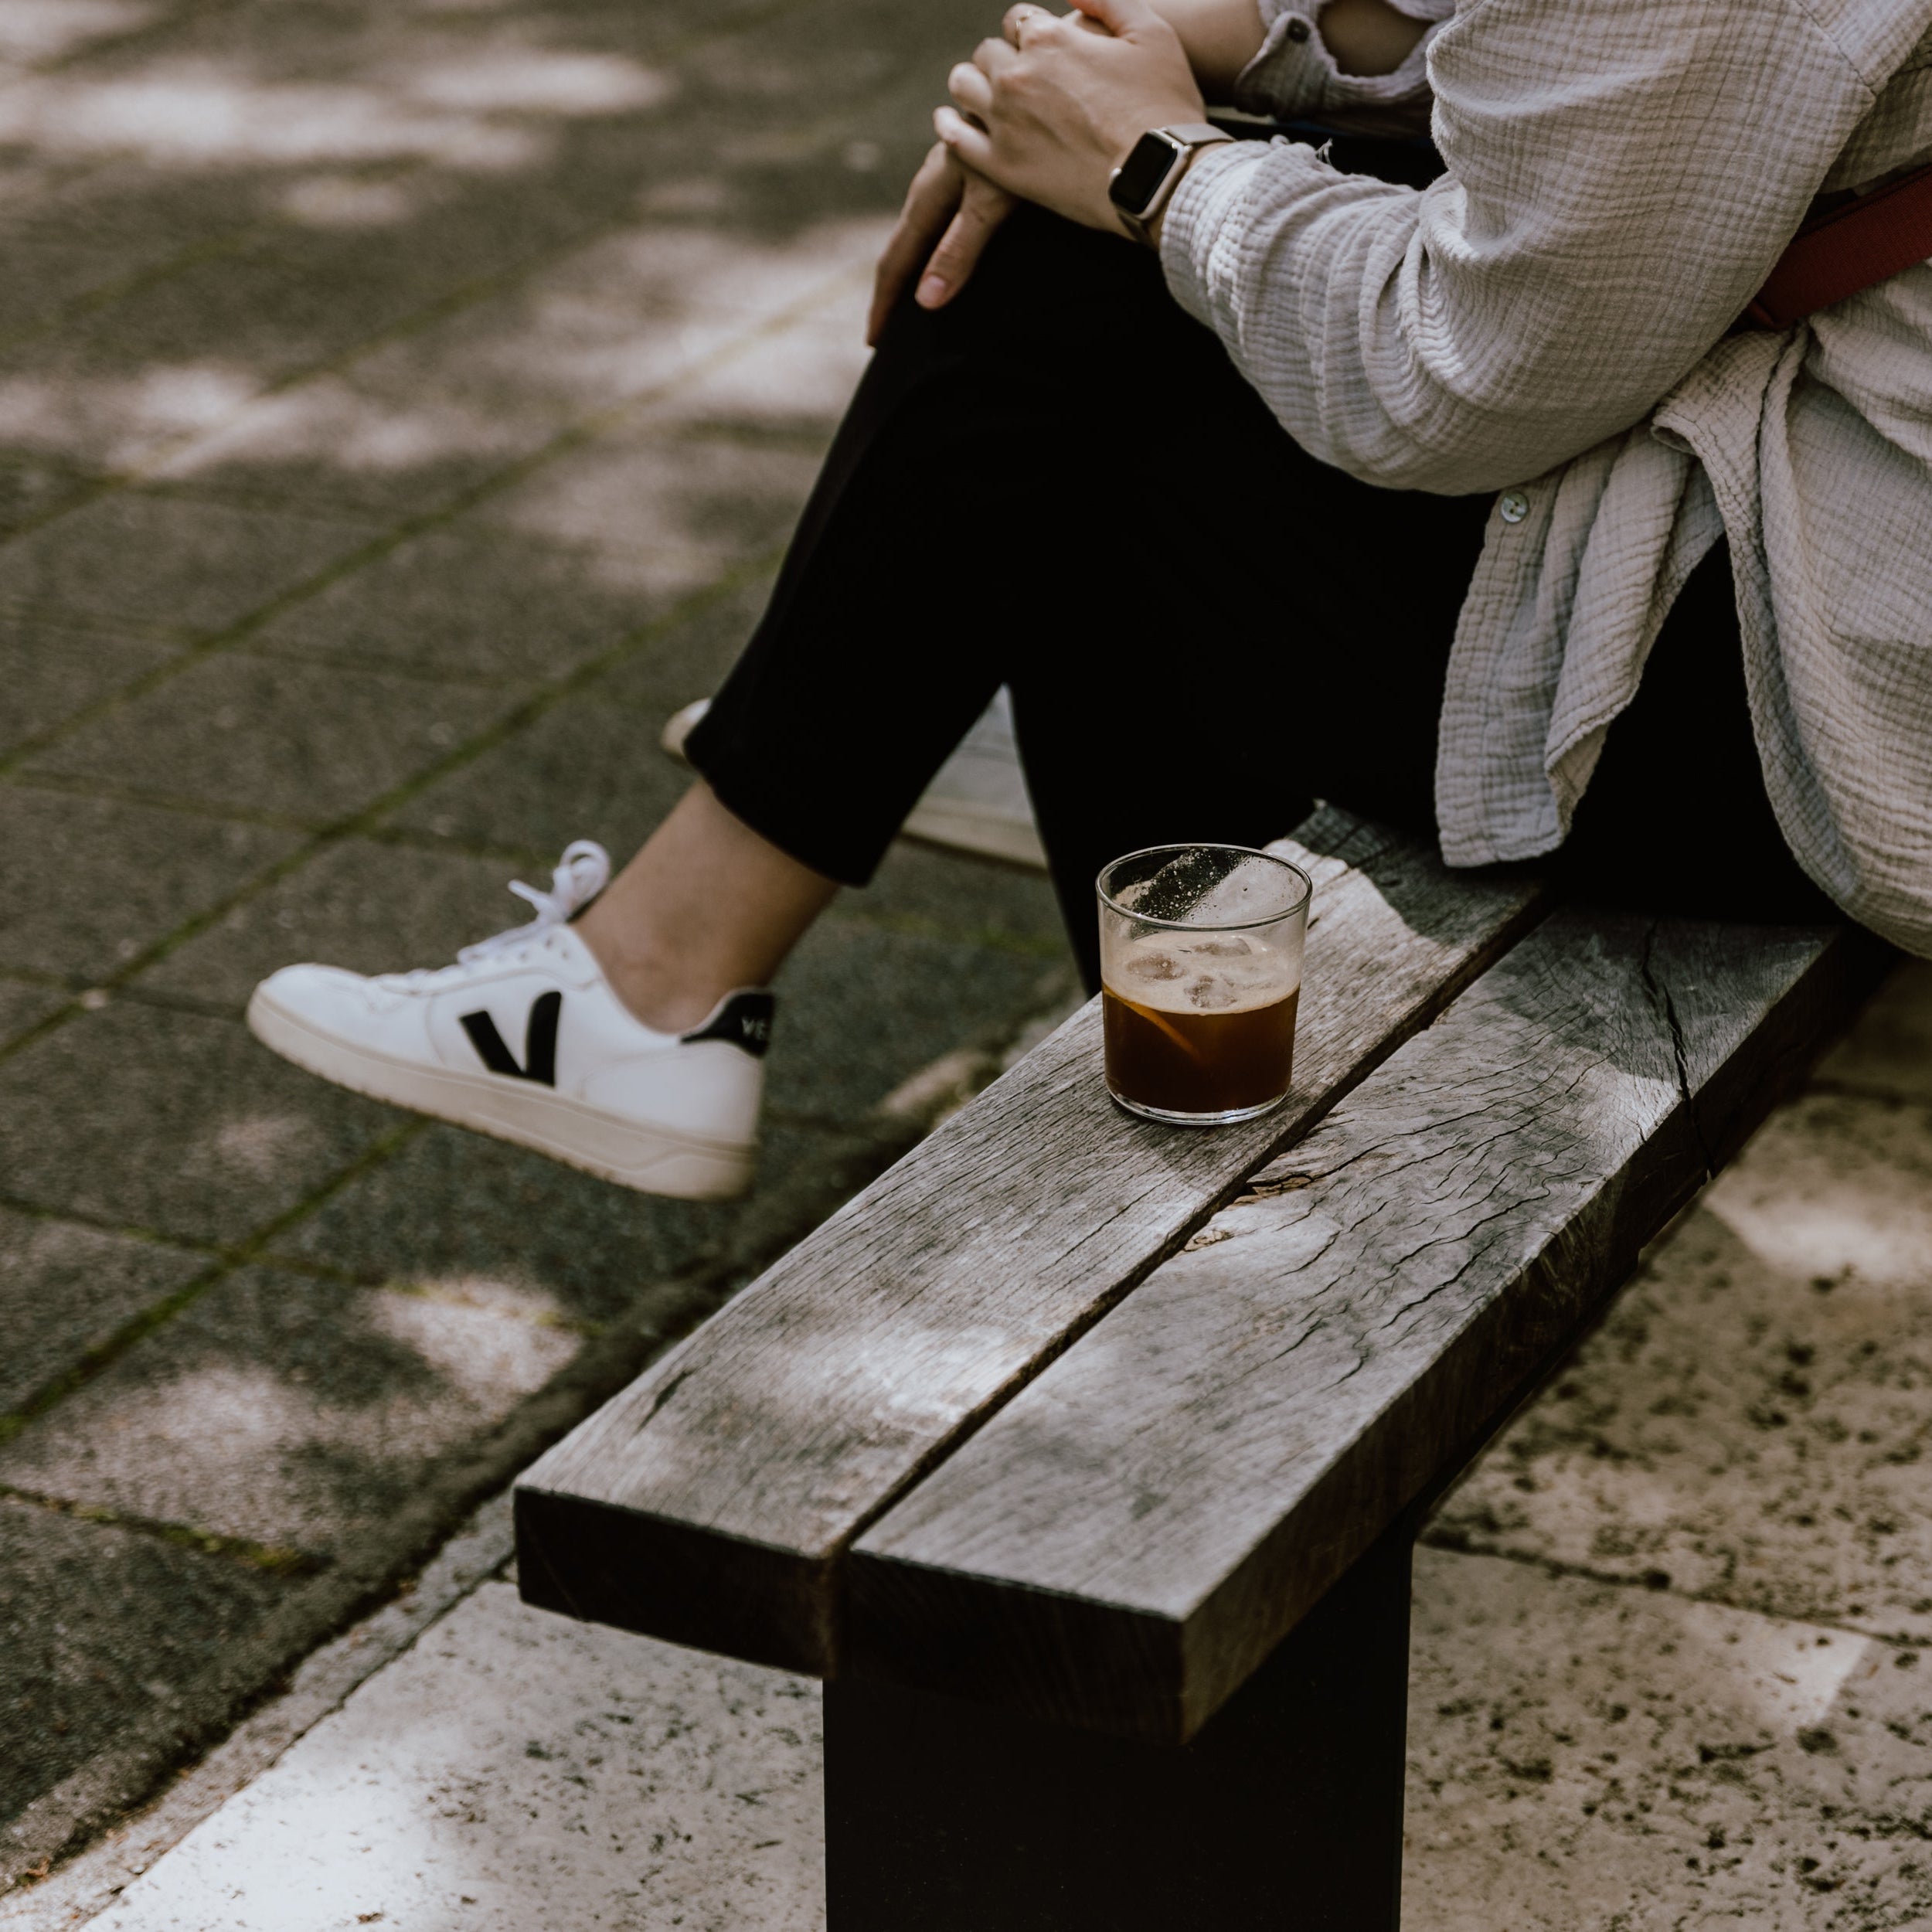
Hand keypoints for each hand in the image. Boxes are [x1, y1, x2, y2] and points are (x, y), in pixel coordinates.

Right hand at [868, 141, 1017, 343]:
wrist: (1053, 81)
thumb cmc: (1028, 139)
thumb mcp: (992, 200)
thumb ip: (959, 249)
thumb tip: (925, 303)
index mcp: (934, 189)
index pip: (899, 256)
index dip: (887, 301)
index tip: (876, 341)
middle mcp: (940, 173)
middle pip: (908, 236)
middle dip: (894, 284)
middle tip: (884, 327)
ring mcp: (960, 160)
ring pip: (927, 216)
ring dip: (915, 255)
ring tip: (910, 288)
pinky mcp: (985, 152)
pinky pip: (951, 201)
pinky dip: (941, 232)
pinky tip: (949, 236)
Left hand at [936, 0, 1206, 238]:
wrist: (1158, 175)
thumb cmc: (1163, 104)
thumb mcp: (1150, 32)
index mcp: (1049, 38)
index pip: (1018, 20)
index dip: (1030, 33)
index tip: (1043, 51)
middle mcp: (1017, 75)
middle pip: (988, 53)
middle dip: (1002, 58)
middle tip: (1018, 77)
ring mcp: (1005, 123)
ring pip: (964, 87)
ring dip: (973, 85)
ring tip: (985, 95)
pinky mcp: (1002, 167)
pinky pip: (956, 139)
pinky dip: (950, 125)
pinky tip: (953, 123)